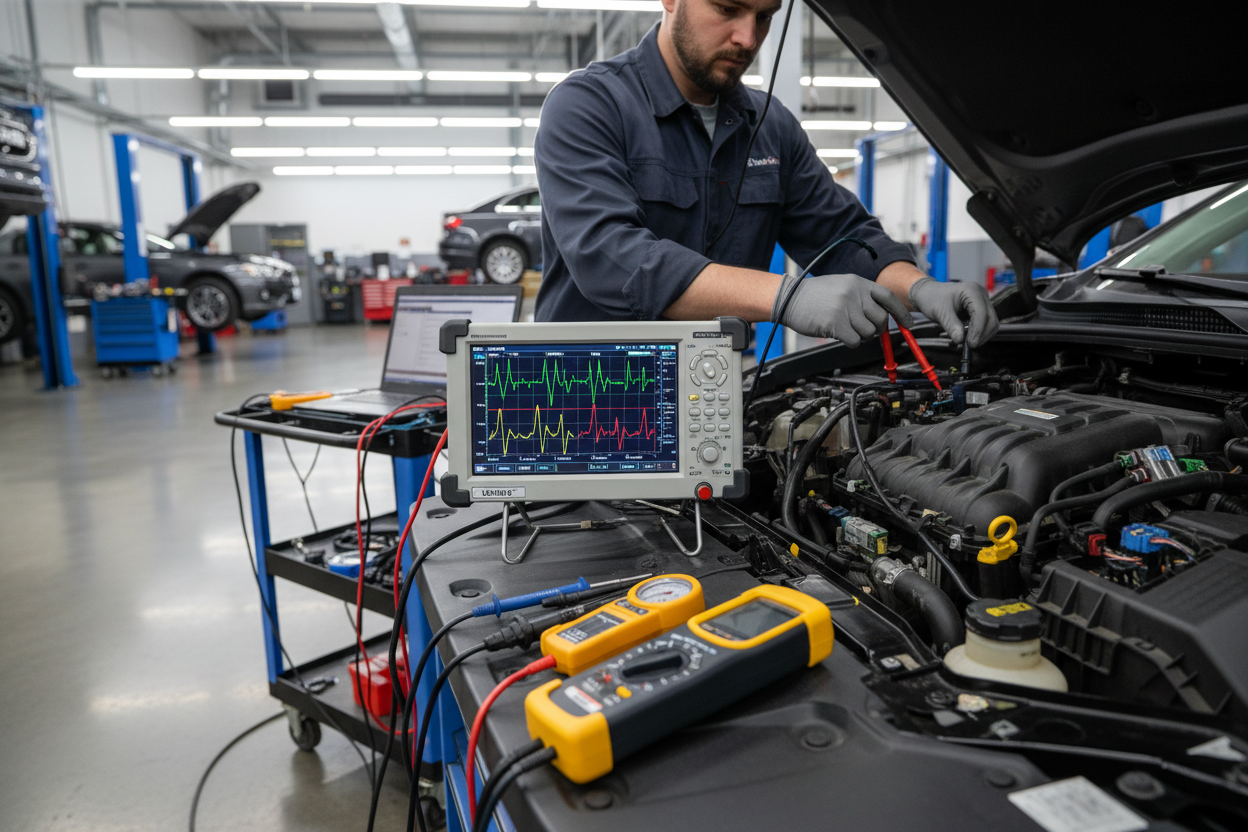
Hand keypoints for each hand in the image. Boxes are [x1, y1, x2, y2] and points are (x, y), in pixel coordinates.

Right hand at [772, 273, 913, 347]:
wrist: (788, 298)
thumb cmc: (814, 296)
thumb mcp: (841, 287)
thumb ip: (862, 298)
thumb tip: (882, 318)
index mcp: (858, 283)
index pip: (888, 298)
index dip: (901, 313)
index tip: (909, 325)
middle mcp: (854, 293)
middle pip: (880, 319)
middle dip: (876, 330)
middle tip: (863, 330)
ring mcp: (845, 307)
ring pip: (868, 333)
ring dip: (860, 336)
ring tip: (846, 330)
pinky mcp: (836, 323)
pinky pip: (855, 341)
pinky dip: (850, 342)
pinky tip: (838, 334)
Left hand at [908, 277, 998, 346]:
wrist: (929, 293)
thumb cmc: (932, 298)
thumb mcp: (939, 312)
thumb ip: (951, 326)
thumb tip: (960, 341)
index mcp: (972, 291)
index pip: (982, 313)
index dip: (978, 330)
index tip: (970, 343)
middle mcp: (981, 295)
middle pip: (991, 320)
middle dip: (981, 335)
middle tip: (968, 346)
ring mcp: (983, 302)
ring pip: (991, 324)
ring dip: (981, 336)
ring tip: (965, 342)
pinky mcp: (981, 309)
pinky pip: (986, 325)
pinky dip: (978, 334)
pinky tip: (966, 338)